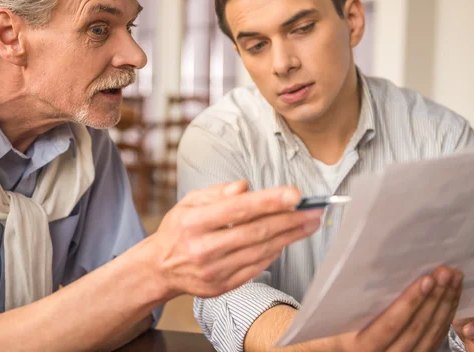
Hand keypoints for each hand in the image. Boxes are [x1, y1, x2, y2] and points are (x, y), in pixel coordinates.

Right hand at [151, 181, 322, 298]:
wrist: (159, 268)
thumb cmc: (178, 230)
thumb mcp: (189, 202)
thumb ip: (217, 192)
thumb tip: (245, 187)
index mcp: (194, 222)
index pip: (238, 209)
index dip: (269, 201)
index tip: (295, 194)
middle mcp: (203, 248)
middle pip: (255, 232)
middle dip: (289, 220)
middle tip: (314, 210)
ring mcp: (213, 271)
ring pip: (260, 251)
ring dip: (289, 237)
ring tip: (309, 224)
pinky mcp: (221, 287)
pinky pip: (255, 268)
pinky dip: (274, 253)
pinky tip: (287, 241)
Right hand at [334, 266, 462, 351]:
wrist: (325, 351)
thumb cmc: (323, 331)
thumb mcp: (324, 320)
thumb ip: (344, 305)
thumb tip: (363, 273)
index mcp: (358, 348)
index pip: (390, 327)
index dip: (410, 303)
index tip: (426, 279)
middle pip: (416, 330)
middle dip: (435, 298)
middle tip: (446, 272)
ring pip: (431, 337)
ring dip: (445, 305)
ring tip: (453, 279)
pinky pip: (434, 341)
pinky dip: (445, 318)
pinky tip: (451, 298)